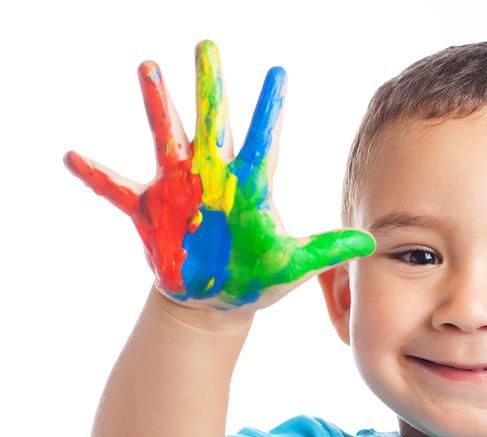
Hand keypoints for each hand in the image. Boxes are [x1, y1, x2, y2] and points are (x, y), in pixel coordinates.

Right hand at [64, 39, 374, 311]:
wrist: (217, 301)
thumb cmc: (257, 280)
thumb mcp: (294, 266)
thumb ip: (328, 250)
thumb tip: (373, 241)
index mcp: (250, 187)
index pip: (263, 139)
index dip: (270, 108)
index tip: (279, 73)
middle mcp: (214, 177)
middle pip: (212, 123)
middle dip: (210, 86)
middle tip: (208, 46)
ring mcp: (179, 190)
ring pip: (166, 137)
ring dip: (157, 105)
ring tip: (149, 67)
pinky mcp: (150, 212)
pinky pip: (118, 188)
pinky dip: (96, 175)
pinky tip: (73, 155)